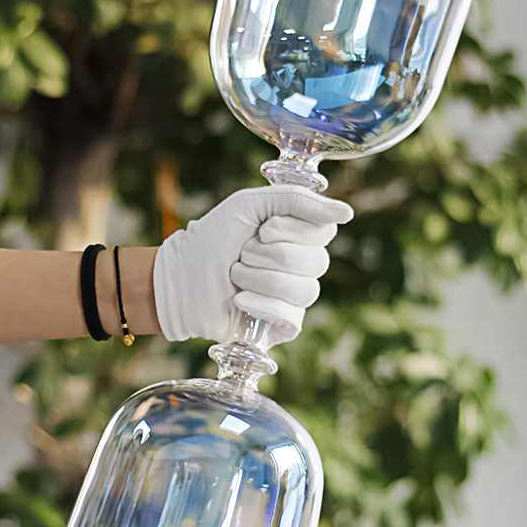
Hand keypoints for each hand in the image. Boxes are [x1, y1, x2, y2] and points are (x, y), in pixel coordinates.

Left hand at [153, 185, 352, 344]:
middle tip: (242, 253)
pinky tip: (239, 300)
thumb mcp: (251, 204)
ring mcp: (294, 296)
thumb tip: (348, 214)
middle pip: (317, 261)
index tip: (262, 229)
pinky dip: (261, 304)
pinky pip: (292, 316)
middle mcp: (302, 264)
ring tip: (235, 276)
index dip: (294, 230)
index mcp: (299, 234)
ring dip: (261, 279)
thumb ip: (298, 201)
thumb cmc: (212, 239)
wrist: (178, 279)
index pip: (325, 231)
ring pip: (305, 289)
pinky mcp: (283, 326)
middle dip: (270, 255)